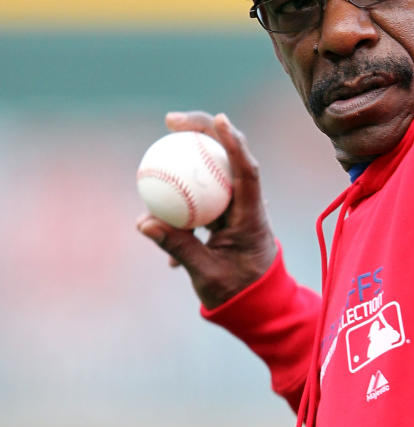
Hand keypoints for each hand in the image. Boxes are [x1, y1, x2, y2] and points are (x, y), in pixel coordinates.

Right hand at [136, 111, 277, 309]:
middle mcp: (248, 206)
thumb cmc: (237, 294)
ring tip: (163, 138)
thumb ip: (177, 247)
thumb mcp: (206, 274)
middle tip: (171, 121)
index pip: (247, 172)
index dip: (234, 143)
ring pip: (215, 171)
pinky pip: (203, 192)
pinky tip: (158, 186)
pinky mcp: (225, 215)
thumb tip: (143, 222)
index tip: (218, 119)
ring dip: (191, 153)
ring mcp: (237, 209)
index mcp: (252, 217)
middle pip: (229, 158)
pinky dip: (183, 187)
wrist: (256, 307)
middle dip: (204, 132)